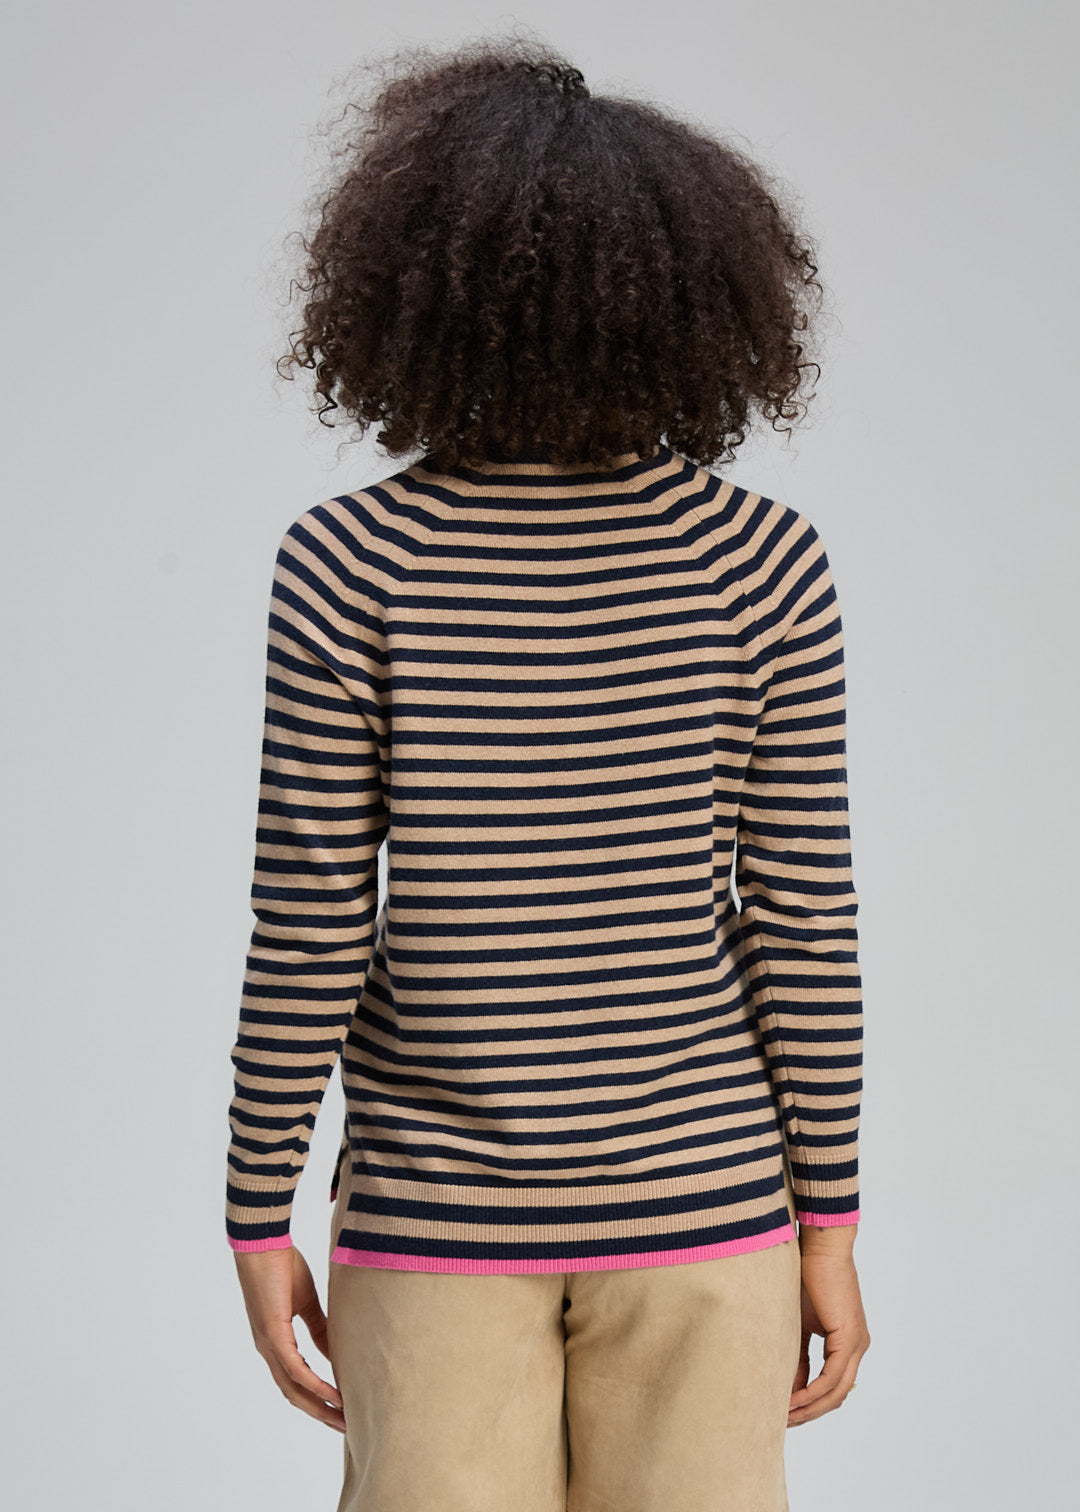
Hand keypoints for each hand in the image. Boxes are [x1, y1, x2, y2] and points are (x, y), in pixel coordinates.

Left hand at [232, 1244, 344, 1432]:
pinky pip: (295, 1369)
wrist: (262, 1245)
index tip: (339, 1409)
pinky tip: (333, 1394)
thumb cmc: (281, 1266)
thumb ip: (319, 1326)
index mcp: (276, 1342)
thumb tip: (333, 1351)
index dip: (315, 1398)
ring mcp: (269, 1345)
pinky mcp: (273, 1335)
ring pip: (293, 1388)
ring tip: (343, 1418)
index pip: (294, 1381)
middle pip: (294, 1394)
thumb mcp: (305, 1301)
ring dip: (319, 1406)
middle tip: (346, 1427)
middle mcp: (269, 1350)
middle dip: (320, 1413)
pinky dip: (314, 1384)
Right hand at [788, 1234, 869, 1426]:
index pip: (831, 1385)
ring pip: (837, 1391)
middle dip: (809, 1412)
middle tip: (783, 1423)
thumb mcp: (799, 1323)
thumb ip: (797, 1355)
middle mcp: (858, 1347)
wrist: (820, 1246)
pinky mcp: (850, 1338)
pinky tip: (794, 1400)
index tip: (784, 1412)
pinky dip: (812, 1392)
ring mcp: (857, 1344)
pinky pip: (832, 1377)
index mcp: (847, 1343)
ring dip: (810, 1407)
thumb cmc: (807, 1276)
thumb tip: (790, 1386)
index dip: (809, 1403)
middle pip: (836, 1395)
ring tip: (784, 1416)